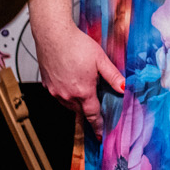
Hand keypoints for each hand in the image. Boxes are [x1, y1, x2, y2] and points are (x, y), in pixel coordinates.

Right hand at [35, 20, 124, 134]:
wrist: (53, 35)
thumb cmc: (76, 44)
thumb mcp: (100, 60)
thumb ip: (113, 76)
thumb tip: (123, 88)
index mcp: (82, 91)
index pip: (92, 115)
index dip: (98, 125)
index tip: (100, 133)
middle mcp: (66, 94)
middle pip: (80, 110)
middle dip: (88, 109)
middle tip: (95, 101)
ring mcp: (54, 91)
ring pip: (68, 104)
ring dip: (76, 102)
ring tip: (83, 88)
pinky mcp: (46, 84)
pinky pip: (58, 95)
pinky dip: (65, 93)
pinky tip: (70, 81)